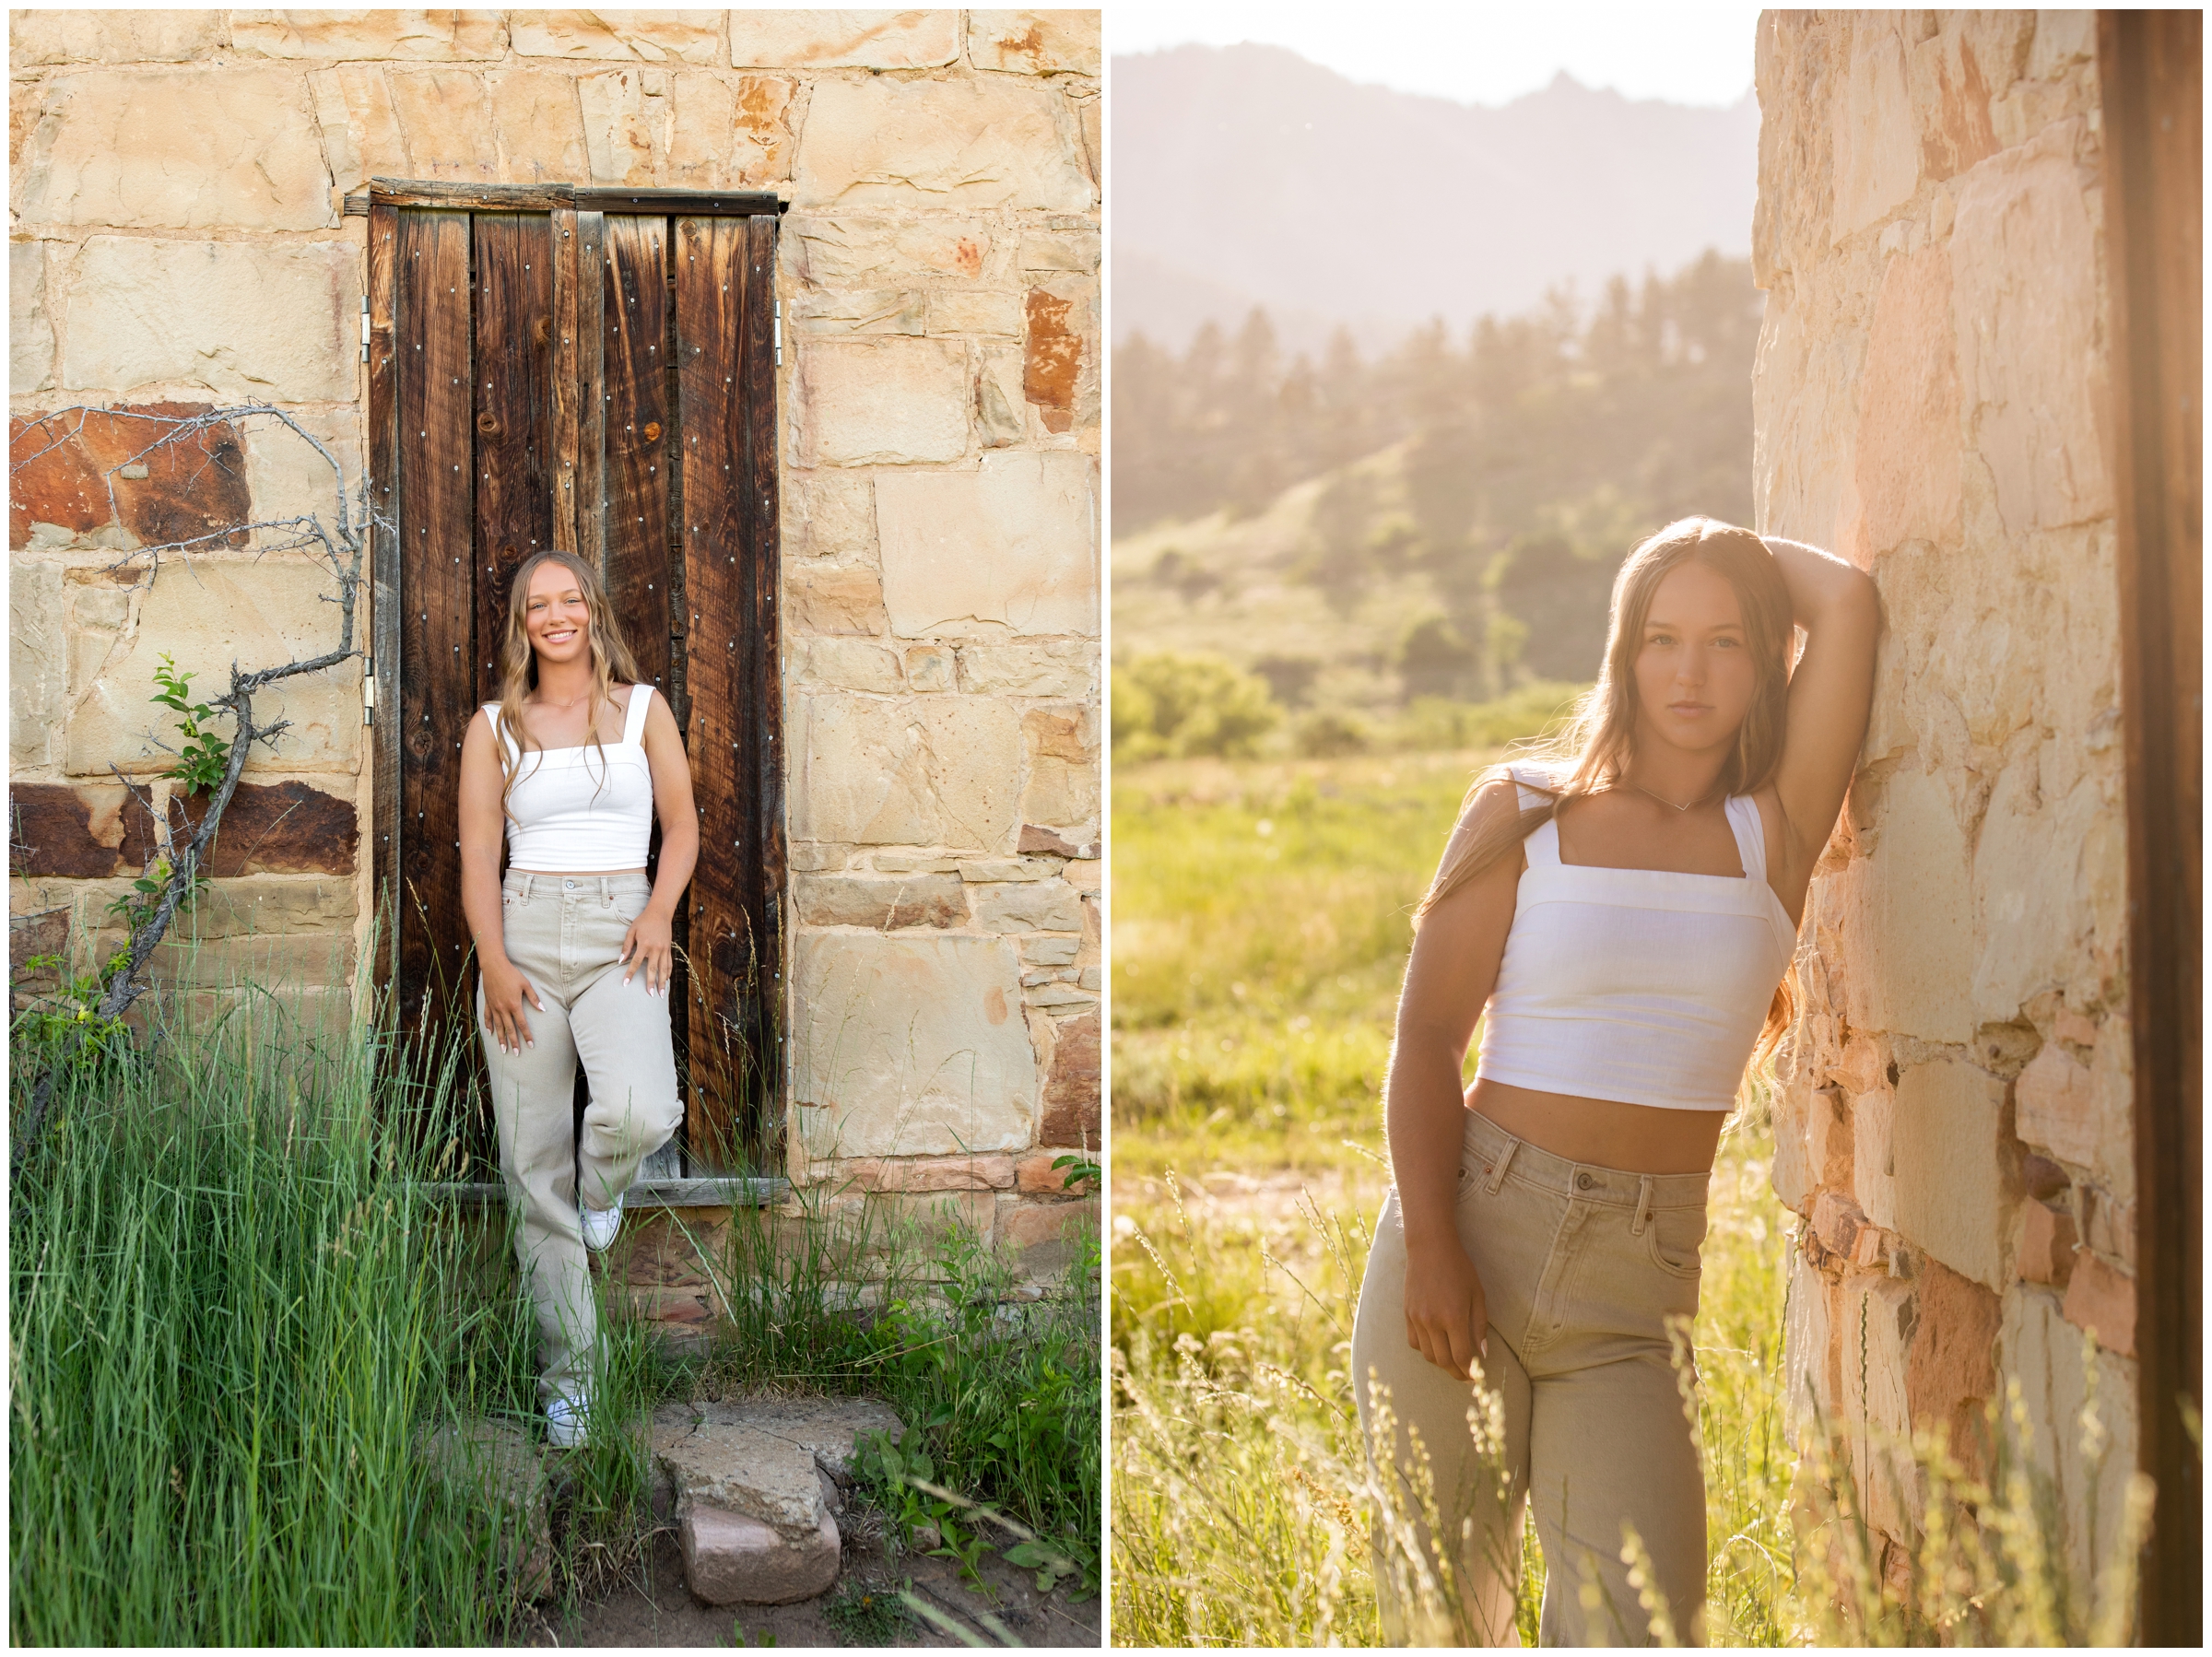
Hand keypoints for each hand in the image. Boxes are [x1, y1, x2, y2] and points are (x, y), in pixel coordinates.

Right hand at [481, 955, 542, 1055]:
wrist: (494, 966)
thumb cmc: (512, 974)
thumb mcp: (526, 984)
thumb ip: (534, 998)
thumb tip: (543, 1009)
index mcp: (514, 1005)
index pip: (522, 1024)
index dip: (527, 1035)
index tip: (530, 1045)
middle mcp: (503, 1008)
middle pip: (509, 1029)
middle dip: (513, 1042)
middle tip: (517, 1054)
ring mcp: (494, 1006)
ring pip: (498, 1026)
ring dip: (501, 1038)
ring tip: (503, 1050)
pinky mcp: (488, 1003)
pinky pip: (487, 1017)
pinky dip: (488, 1025)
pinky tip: (490, 1033)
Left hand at [621, 907, 673, 994]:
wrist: (660, 912)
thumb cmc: (643, 921)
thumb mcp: (632, 931)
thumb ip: (627, 946)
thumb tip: (620, 961)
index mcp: (645, 944)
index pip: (636, 962)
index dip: (630, 973)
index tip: (626, 984)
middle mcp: (656, 948)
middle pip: (653, 969)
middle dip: (651, 983)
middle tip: (650, 995)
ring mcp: (664, 949)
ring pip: (664, 969)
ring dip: (663, 982)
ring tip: (662, 994)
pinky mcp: (669, 948)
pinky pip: (669, 963)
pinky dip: (668, 972)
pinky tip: (667, 980)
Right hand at [1404, 1235, 1489, 1380]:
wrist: (1430, 1247)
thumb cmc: (1459, 1268)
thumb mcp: (1477, 1295)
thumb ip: (1480, 1326)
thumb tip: (1483, 1354)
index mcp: (1454, 1317)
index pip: (1462, 1357)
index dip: (1469, 1372)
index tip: (1475, 1377)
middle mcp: (1433, 1321)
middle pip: (1444, 1361)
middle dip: (1456, 1372)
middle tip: (1465, 1375)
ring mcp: (1417, 1318)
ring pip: (1428, 1355)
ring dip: (1441, 1363)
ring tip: (1452, 1361)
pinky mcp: (1407, 1314)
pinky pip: (1414, 1342)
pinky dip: (1425, 1349)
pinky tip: (1435, 1345)